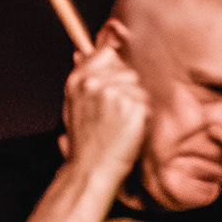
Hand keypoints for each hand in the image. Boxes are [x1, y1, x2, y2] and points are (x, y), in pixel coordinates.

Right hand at [60, 34, 150, 179]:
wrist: (92, 169)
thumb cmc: (86, 141)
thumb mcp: (74, 104)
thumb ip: (83, 76)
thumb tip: (82, 52)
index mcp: (79, 80)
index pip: (107, 54)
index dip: (115, 70)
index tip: (113, 87)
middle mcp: (96, 83)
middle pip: (128, 71)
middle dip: (127, 90)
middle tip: (115, 115)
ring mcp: (116, 93)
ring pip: (140, 87)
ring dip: (136, 104)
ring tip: (120, 123)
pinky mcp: (135, 107)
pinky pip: (148, 103)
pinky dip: (144, 118)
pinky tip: (129, 130)